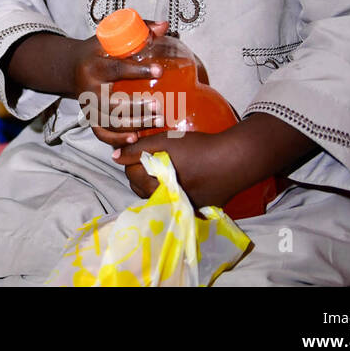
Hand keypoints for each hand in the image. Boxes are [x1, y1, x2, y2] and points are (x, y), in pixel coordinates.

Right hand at [72, 19, 170, 149]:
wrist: (72, 67)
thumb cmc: (99, 51)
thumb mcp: (112, 37)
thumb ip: (138, 30)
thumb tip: (164, 26)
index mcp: (94, 65)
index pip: (115, 68)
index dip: (137, 70)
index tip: (158, 70)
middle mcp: (89, 88)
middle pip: (113, 103)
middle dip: (137, 107)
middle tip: (159, 106)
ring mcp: (89, 106)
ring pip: (111, 121)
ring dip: (134, 124)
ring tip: (157, 120)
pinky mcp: (90, 117)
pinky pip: (101, 134)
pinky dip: (116, 139)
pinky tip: (135, 138)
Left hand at [112, 131, 243, 208]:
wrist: (235, 159)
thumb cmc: (198, 148)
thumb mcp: (165, 142)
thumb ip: (137, 149)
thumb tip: (115, 157)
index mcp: (156, 186)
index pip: (131, 176)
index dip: (131, 161)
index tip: (138, 150)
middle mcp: (168, 202)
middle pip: (142, 189)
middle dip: (139, 174)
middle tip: (147, 158)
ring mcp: (183, 208)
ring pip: (158, 197)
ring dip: (154, 183)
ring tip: (161, 167)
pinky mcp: (198, 209)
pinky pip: (176, 201)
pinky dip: (172, 191)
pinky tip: (179, 178)